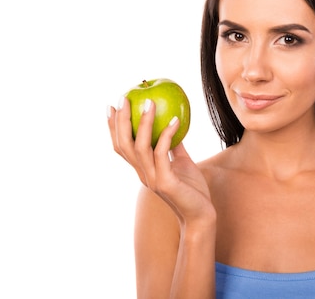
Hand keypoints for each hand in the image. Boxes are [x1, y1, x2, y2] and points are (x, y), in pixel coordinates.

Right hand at [107, 98, 214, 225]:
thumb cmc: (193, 190)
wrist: (202, 215)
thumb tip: (173, 122)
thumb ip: (174, 146)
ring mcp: (152, 179)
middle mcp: (142, 174)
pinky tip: (176, 120)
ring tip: (150, 102)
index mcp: (143, 170)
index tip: (112, 106)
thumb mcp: (182, 163)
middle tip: (124, 98)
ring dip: (144, 122)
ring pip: (140, 147)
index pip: (121, 147)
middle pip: (124, 145)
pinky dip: (167, 135)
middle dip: (121, 120)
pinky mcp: (165, 182)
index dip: (113, 127)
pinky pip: (162, 154)